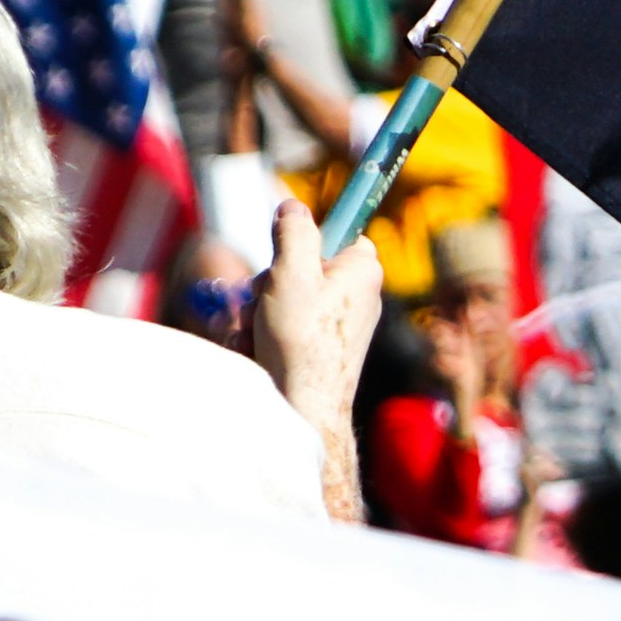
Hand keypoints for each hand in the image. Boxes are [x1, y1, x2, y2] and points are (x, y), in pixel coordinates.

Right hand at [252, 199, 376, 518]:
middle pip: (299, 266)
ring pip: (283, 299)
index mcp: (362, 270)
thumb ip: (293, 232)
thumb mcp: (292, 274)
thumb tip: (292, 208)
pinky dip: (263, 337)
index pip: (337, 231)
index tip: (288, 253)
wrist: (305, 412)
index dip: (305, 239)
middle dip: (269, 284)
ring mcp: (337, 324)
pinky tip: (257, 354)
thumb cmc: (303, 343)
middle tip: (263, 305)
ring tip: (257, 337)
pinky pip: (283, 327)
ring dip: (258, 314)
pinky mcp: (318, 348)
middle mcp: (356, 295)